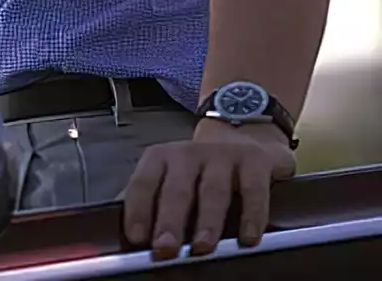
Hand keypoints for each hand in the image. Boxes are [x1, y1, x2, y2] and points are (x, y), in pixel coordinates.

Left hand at [122, 119, 295, 260]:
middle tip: (164, 248)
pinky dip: (252, 216)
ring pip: (213, 191)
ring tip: (202, 247)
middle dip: (169, 220)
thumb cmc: (200, 169)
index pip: (143, 183)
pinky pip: (253, 191)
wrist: (242, 136)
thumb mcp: (171, 176)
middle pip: (176, 190)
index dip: (138, 210)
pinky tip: (249, 238)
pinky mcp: (254, 161)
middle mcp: (187, 154)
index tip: (136, 238)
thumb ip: (151, 200)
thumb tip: (132, 237)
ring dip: (207, 221)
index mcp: (161, 158)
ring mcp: (222, 156)